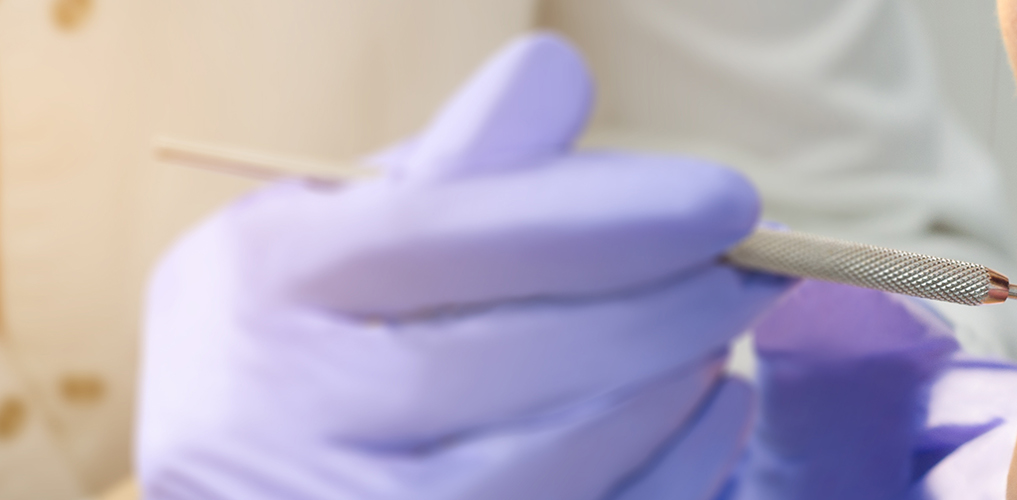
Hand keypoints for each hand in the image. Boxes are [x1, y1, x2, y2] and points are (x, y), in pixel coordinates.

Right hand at [138, 33, 789, 499]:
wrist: (250, 484)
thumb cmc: (322, 334)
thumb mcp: (349, 234)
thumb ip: (456, 164)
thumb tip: (556, 75)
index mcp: (261, 281)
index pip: (449, 232)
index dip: (610, 215)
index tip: (732, 202)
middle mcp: (273, 411)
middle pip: (520, 351)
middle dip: (672, 304)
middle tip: (757, 270)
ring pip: (567, 448)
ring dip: (677, 379)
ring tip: (719, 329)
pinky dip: (682, 459)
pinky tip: (713, 403)